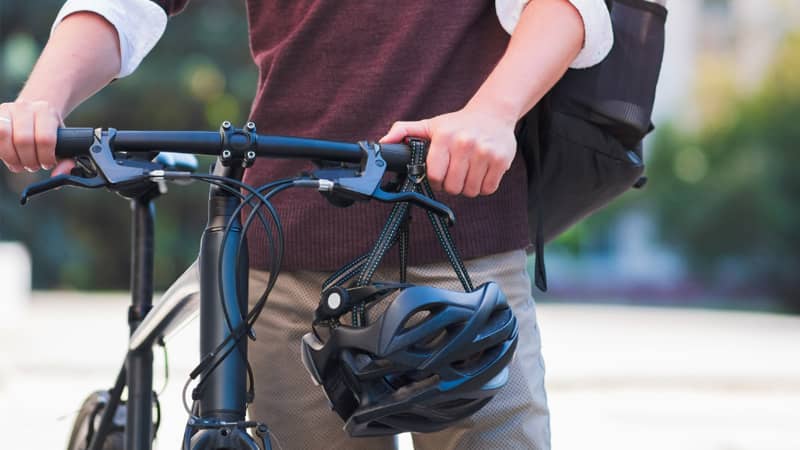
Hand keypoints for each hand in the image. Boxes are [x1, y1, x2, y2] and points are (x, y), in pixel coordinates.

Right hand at [0, 99, 69, 173]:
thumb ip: (67, 161)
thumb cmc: (48, 132)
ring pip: (3, 135)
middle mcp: (25, 107)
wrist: (32, 112)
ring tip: (19, 164)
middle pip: (23, 139)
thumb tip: (59, 175)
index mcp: (45, 111)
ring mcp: (7, 109)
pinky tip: (9, 156)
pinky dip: (1, 152)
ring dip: (11, 157)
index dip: (45, 157)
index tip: (46, 164)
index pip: (45, 139)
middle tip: (33, 166)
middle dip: (28, 160)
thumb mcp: (63, 143)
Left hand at [380, 107, 516, 196]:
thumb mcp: (430, 124)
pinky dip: (483, 187)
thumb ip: (404, 131)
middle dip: (451, 185)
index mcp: (445, 136)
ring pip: (471, 191)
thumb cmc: (458, 124)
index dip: (435, 180)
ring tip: (468, 172)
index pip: (435, 175)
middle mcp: (465, 143)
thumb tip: (382, 143)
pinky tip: (480, 173)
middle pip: (453, 187)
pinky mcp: (502, 160)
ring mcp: (485, 152)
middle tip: (454, 174)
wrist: (493, 114)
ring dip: (467, 187)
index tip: (439, 174)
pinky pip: (488, 189)